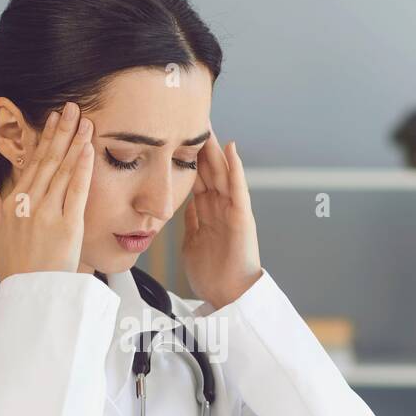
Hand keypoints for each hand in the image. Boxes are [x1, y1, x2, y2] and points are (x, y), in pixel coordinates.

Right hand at [0, 102, 93, 280]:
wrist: (29, 296)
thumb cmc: (14, 272)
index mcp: (12, 205)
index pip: (32, 165)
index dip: (43, 141)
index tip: (51, 122)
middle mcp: (29, 204)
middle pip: (48, 160)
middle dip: (60, 131)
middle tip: (70, 107)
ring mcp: (48, 213)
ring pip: (63, 170)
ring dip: (74, 142)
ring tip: (84, 120)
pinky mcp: (67, 225)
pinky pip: (77, 191)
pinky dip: (83, 168)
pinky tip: (88, 148)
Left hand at [182, 125, 262, 310]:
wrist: (228, 295)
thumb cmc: (212, 275)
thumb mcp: (192, 242)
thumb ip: (190, 222)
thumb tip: (182, 206)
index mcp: (206, 212)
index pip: (194, 177)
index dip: (185, 157)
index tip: (174, 137)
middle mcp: (219, 207)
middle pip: (207, 169)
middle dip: (199, 146)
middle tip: (190, 120)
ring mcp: (231, 210)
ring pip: (221, 173)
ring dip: (215, 150)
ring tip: (208, 126)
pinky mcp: (241, 217)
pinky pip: (238, 189)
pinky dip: (235, 169)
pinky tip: (231, 150)